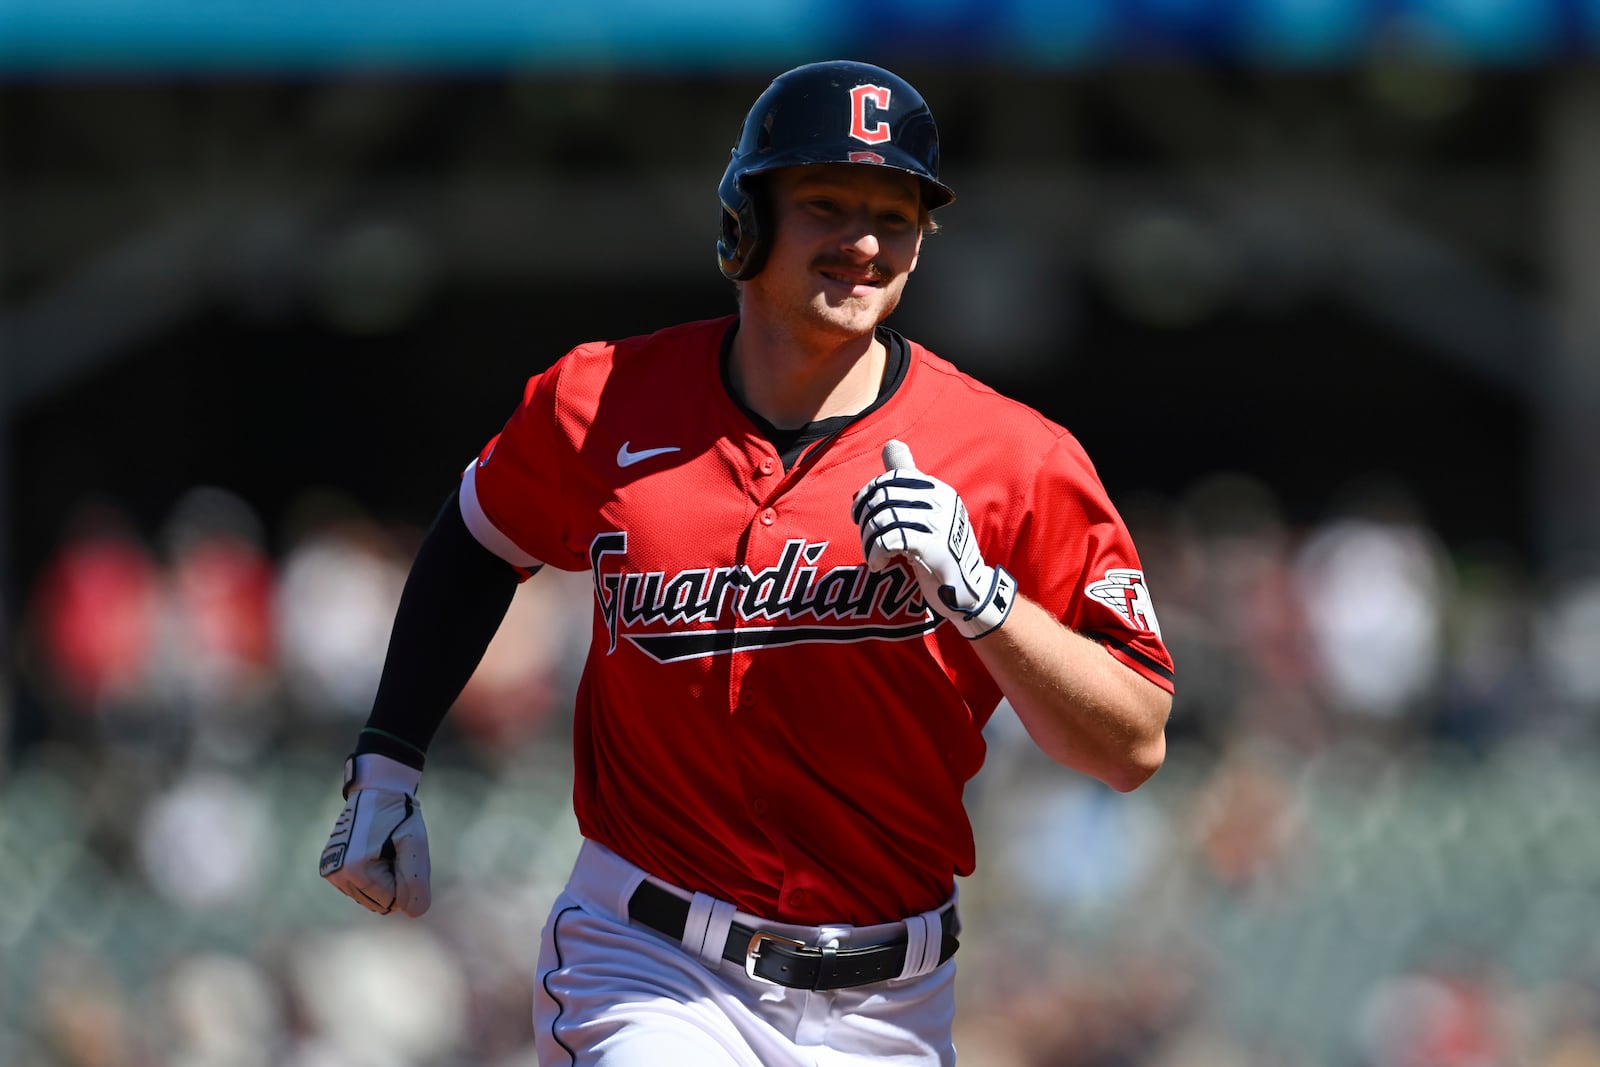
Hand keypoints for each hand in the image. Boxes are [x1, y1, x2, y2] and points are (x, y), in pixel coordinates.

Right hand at [319, 754, 431, 916]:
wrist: (376, 791)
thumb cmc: (399, 815)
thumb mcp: (415, 843)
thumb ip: (416, 879)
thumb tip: (414, 913)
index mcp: (356, 869)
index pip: (392, 901)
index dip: (405, 881)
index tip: (402, 853)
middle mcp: (337, 875)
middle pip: (379, 903)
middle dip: (394, 882)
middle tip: (394, 852)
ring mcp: (331, 874)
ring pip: (370, 899)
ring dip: (384, 880)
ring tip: (383, 851)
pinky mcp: (330, 870)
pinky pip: (360, 889)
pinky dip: (372, 877)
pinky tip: (373, 852)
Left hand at [851, 440, 1017, 638]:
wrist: (968, 588)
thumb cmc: (940, 550)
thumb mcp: (926, 510)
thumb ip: (907, 480)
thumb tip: (891, 444)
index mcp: (937, 489)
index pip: (891, 478)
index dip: (867, 495)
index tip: (859, 516)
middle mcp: (940, 500)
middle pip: (883, 497)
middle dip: (866, 520)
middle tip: (866, 540)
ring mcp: (939, 523)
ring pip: (883, 519)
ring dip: (869, 541)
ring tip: (873, 556)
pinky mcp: (933, 547)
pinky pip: (889, 540)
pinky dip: (876, 553)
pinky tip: (878, 564)